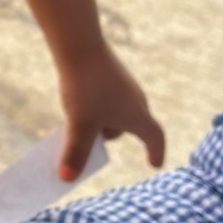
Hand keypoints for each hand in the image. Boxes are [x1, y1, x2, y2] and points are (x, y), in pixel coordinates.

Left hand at [56, 41, 165, 179]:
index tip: (154, 163)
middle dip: (114, 135)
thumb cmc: (85, 88)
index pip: (155, 138)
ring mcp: (124, 82)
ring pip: (119, 109)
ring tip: (80, 118)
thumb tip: (66, 178)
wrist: (79, 44)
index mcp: (138, 115)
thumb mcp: (78, 125)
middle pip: (133, 125)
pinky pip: (108, 94)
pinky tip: (77, 98)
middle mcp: (137, 98)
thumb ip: (75, 153)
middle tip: (94, 140)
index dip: (156, 152)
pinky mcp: (110, 70)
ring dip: (104, 119)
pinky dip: (97, 103)